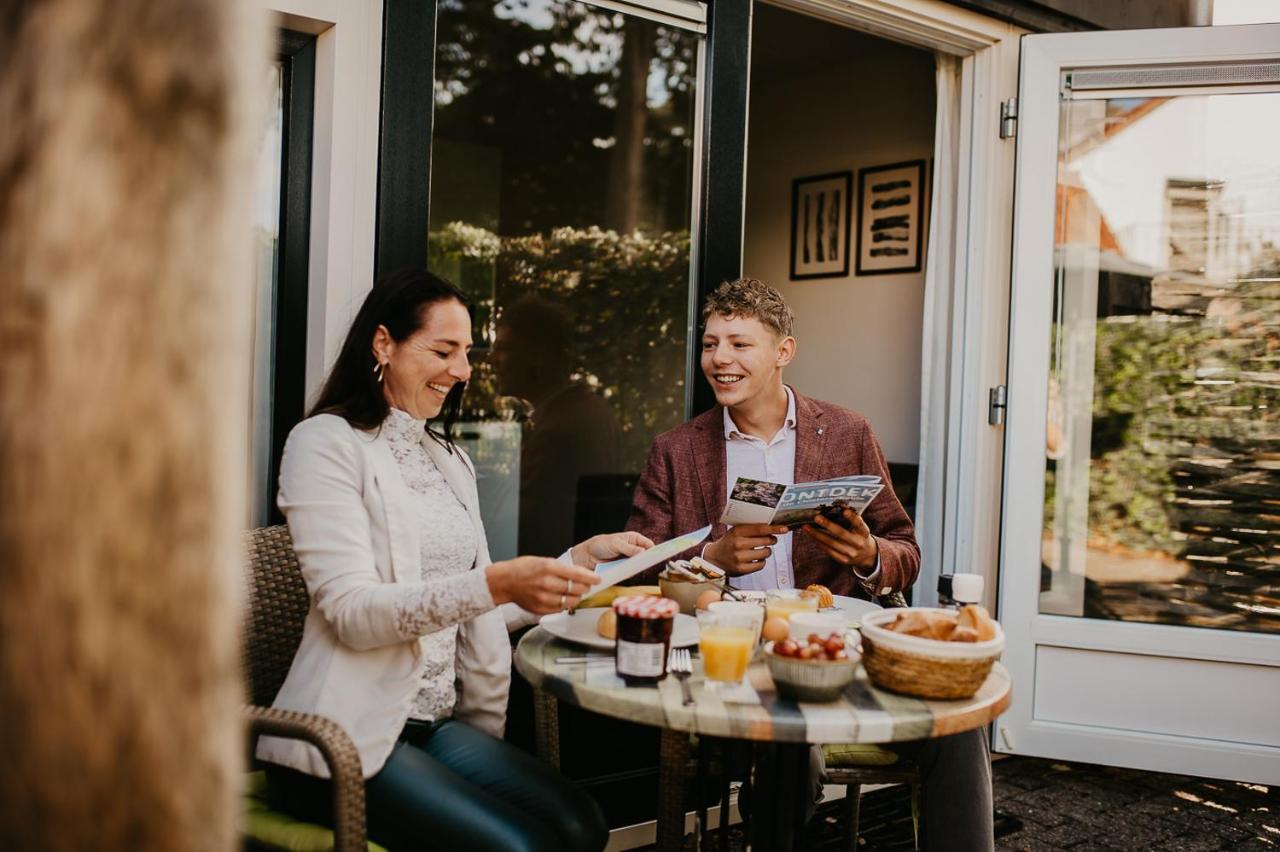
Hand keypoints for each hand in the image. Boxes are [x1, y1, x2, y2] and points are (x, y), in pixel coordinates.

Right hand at [486, 557, 600, 613]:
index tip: (598, 579)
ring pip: (570, 601)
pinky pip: (560, 609)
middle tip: (586, 585)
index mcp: (548, 567)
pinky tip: (563, 599)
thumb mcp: (543, 561)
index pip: (577, 574)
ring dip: (577, 597)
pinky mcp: (540, 609)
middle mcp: (546, 583)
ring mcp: (543, 598)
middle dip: (585, 587)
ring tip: (575, 593)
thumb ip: (561, 569)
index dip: (591, 577)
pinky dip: (565, 604)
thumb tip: (581, 574)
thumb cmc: (522, 569)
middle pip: (576, 589)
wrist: (504, 582)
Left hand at [570, 531, 654, 569]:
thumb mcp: (615, 544)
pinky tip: (630, 572)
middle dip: (647, 560)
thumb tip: (643, 552)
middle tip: (648, 563)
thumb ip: (629, 548)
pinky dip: (630, 573)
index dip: (654, 550)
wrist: (586, 557)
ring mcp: (629, 561)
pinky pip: (630, 572)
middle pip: (646, 556)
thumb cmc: (600, 545)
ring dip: (639, 567)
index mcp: (634, 539)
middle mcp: (633, 550)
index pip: (648, 544)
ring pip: (639, 565)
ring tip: (638, 567)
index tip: (657, 556)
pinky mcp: (624, 570)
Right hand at [703, 524, 788, 575]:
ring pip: (765, 553)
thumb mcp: (736, 531)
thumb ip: (752, 529)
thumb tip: (774, 528)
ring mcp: (739, 557)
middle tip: (770, 540)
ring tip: (761, 550)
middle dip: (772, 540)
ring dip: (767, 551)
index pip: (760, 529)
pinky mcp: (741, 569)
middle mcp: (738, 543)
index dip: (774, 529)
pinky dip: (761, 561)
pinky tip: (755, 559)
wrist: (714, 558)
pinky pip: (761, 564)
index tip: (784, 529)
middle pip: (766, 540)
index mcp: (737, 531)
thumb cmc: (729, 542)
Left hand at [802, 508, 877, 570]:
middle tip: (816, 517)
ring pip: (831, 543)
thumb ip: (851, 518)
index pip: (859, 524)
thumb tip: (836, 506)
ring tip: (806, 527)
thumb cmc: (859, 535)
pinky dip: (819, 542)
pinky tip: (811, 536)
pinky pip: (828, 551)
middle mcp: (859, 544)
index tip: (844, 510)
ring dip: (817, 535)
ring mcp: (851, 553)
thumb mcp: (860, 527)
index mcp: (864, 533)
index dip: (852, 518)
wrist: (867, 555)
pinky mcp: (843, 560)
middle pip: (842, 534)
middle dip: (828, 525)